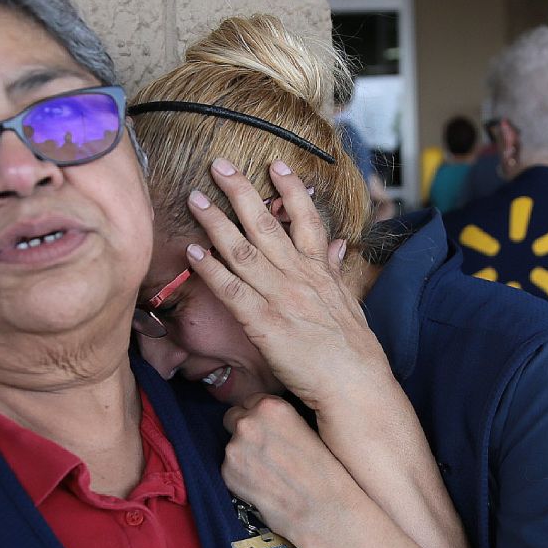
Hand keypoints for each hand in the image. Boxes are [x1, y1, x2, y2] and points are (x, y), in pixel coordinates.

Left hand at [184, 159, 392, 411]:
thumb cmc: (354, 350)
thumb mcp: (349, 302)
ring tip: (196, 198)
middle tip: (220, 166)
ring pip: (243, 251)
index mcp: (320, 270)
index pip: (305, 218)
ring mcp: (280, 297)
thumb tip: (336, 243)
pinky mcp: (263, 323)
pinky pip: (231, 290)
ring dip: (216, 222)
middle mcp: (299, 276)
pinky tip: (192, 252)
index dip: (290, 189)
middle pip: (266, 224)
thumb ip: (335, 270)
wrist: (354, 383)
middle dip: (241, 192)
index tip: (275, 164)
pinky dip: (211, 269)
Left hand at [221, 393, 356, 545]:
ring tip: (270, 472)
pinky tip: (263, 484)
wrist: (322, 509)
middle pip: (234, 418)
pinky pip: (229, 468)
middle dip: (246, 431)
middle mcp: (248, 423)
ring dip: (244, 455)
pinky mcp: (227, 473)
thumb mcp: (307, 428)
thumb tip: (265, 421)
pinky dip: (241, 476)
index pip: (251, 401)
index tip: (269, 430)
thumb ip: (280, 420)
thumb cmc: (323, 471)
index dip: (260, 416)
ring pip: (231, 445)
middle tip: (267, 451)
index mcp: (271, 407)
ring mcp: (234, 448)